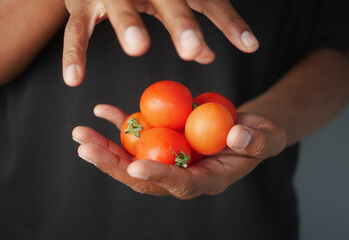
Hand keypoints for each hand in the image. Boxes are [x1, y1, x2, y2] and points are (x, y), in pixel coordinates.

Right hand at [62, 0, 258, 85]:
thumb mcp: (181, 1)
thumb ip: (202, 24)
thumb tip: (218, 55)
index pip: (208, 2)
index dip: (227, 24)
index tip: (248, 45)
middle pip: (167, 1)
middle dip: (180, 22)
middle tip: (193, 48)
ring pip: (120, 7)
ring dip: (129, 25)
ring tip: (139, 47)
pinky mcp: (81, 4)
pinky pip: (76, 32)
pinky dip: (74, 54)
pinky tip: (74, 80)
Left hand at [72, 104, 285, 198]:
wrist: (244, 129)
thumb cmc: (260, 136)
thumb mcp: (267, 138)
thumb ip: (255, 141)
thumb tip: (235, 135)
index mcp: (206, 180)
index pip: (180, 183)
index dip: (158, 176)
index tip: (134, 166)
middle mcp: (182, 173)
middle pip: (145, 176)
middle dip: (114, 165)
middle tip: (86, 149)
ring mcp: (170, 156)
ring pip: (134, 157)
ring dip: (106, 146)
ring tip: (80, 134)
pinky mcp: (164, 139)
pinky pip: (140, 133)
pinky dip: (121, 123)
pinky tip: (103, 111)